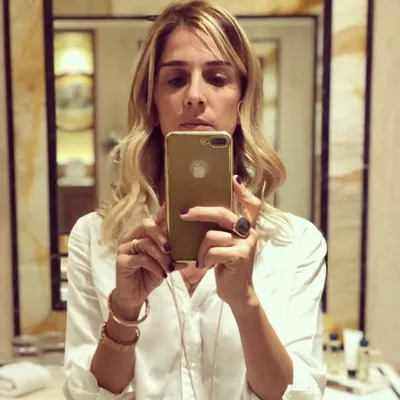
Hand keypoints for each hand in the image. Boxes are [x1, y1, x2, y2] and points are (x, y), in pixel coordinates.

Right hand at [112, 204, 184, 319]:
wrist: (135, 295)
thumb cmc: (151, 275)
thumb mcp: (166, 264)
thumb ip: (175, 256)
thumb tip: (192, 257)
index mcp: (143, 234)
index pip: (154, 219)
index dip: (163, 212)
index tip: (174, 207)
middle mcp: (132, 236)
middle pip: (147, 225)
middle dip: (162, 235)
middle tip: (171, 248)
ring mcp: (125, 248)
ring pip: (145, 243)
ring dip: (161, 256)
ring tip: (169, 267)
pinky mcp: (121, 261)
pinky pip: (140, 259)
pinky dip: (154, 266)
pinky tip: (162, 274)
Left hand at [179, 176, 260, 308]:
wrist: (237, 292)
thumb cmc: (226, 266)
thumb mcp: (224, 245)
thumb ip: (220, 229)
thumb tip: (196, 212)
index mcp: (246, 227)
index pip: (251, 204)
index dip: (242, 191)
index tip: (232, 179)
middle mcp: (249, 232)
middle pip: (222, 213)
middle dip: (200, 212)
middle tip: (183, 214)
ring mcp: (246, 243)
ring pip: (211, 235)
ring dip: (200, 250)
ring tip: (202, 260)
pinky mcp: (240, 256)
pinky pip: (212, 251)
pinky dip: (204, 260)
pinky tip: (207, 266)